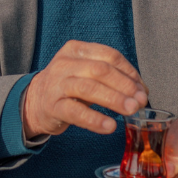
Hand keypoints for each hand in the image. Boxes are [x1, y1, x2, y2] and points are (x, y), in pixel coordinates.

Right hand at [22, 40, 148, 139]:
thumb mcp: (86, 74)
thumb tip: (141, 92)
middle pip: (100, 70)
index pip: (109, 56)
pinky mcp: (52, 106)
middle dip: (124, 85)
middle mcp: (65, 63)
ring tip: (131, 110)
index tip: (142, 89)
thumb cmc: (68, 86)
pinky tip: (110, 126)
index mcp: (76, 50)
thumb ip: (111, 78)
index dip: (129, 72)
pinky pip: (75, 112)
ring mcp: (57, 84)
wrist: (34, 101)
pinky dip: (95, 119)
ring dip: (114, 99)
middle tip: (141, 101)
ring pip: (89, 88)